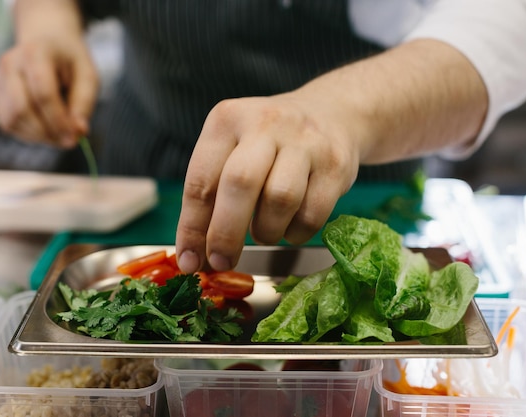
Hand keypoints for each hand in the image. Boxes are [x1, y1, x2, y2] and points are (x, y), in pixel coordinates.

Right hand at [0, 0, 98, 147]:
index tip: (74, 139)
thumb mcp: (87, 76)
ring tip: (58, 135)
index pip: (43, 93)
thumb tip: (78, 132)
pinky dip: (28, 134)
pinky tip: (45, 129)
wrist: (46, 40)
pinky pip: (7, 123)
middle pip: (22, 109)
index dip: (58, 121)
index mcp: (36, 53)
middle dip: (47, 132)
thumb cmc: (69, 60)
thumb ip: (84, 103)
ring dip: (37, 136)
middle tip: (67, 141)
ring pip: (11, 120)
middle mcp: (10, 63)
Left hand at [176, 94, 360, 272]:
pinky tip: (289, 225)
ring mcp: (305, 142)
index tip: (189, 260)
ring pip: (279, 200)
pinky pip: (312, 214)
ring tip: (263, 231)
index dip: (192, 227)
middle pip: (240, 184)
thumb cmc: (269, 143)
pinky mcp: (336, 165)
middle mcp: (265, 124)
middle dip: (226, 234)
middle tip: (221, 261)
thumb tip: (194, 255)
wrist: (330, 113)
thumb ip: (211, 197)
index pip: (201, 180)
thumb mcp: (233, 151)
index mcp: (227, 119)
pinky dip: (295, 233)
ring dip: (266, 231)